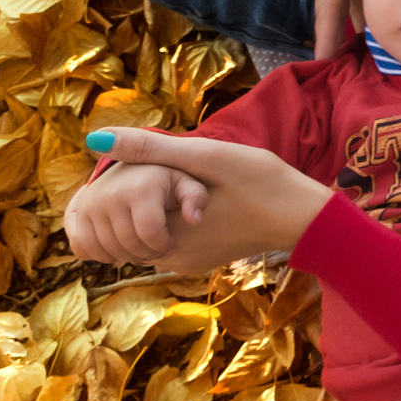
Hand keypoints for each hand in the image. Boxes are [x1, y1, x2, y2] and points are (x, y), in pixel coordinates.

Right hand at [65, 163, 207, 263]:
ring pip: (106, 251)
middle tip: (158, 248)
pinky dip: (100, 254)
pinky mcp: (77, 213)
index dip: (164, 246)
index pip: (150, 234)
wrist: (134, 165)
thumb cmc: (168, 180)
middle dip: (148, 253)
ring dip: (126, 256)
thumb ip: (196, 196)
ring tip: (141, 246)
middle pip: (129, 246)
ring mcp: (90, 204)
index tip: (172, 243)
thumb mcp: (187, 182)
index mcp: (140, 187)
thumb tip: (195, 219)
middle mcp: (110, 194)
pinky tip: (118, 246)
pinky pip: (82, 247)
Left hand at [85, 130, 334, 273]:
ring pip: (150, 225)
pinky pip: (170, 237)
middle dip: (150, 190)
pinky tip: (210, 201)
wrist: (307, 219)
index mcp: (163, 230)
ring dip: (164, 202)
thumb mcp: (208, 156)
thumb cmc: (263, 183)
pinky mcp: (197, 262)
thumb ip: (151, 148)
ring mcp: (183, 262)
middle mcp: (167, 256)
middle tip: (194, 171)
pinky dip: (178, 216)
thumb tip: (93, 138)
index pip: (119, 201)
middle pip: (133, 215)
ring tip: (203, 182)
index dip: (140, 173)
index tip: (176, 162)